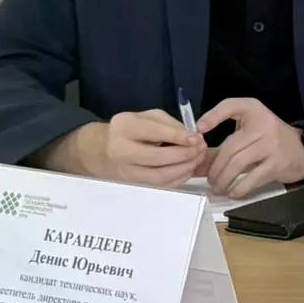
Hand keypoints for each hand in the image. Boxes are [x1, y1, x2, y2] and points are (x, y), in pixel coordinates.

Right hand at [61, 111, 206, 187]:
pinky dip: (178, 178)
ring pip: (159, 175)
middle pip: (158, 157)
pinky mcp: (132, 183)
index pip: (155, 132)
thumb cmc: (131, 130)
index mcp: (125, 126)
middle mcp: (121, 150)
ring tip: (197, 159)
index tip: (197, 138)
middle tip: (201, 149)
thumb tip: (192, 137)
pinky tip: (187, 169)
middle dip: (185, 154)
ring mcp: (125, 170)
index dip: (179, 136)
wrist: (102, 149)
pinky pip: (159, 185)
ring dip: (184, 168)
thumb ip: (170, 123)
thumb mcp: (147, 117)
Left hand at [198, 98, 303, 197]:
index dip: (213, 116)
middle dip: (215, 167)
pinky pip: (252, 178)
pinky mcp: (277, 164)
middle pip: (230, 147)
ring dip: (223, 179)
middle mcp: (263, 124)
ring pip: (237, 163)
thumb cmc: (270, 140)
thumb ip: (224, 144)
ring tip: (218, 186)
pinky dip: (238, 188)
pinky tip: (233, 192)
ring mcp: (271, 144)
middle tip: (210, 178)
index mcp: (254, 110)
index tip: (199, 130)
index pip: (231, 106)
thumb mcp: (251, 131)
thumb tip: (196, 162)